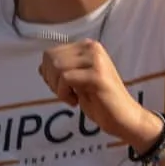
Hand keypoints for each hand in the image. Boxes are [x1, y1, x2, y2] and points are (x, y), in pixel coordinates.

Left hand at [38, 41, 163, 148]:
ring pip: (57, 67)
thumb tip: (41, 67)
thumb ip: (61, 72)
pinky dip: (64, 94)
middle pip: (51, 58)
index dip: (48, 74)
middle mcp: (92, 48)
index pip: (50, 53)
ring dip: (58, 88)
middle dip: (51, 80)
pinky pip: (65, 78)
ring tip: (72, 98)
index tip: (61, 88)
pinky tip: (75, 102)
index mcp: (87, 47)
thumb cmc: (100, 102)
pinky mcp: (97, 75)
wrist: (123, 118)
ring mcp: (96, 60)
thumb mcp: (76, 83)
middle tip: (66, 94)